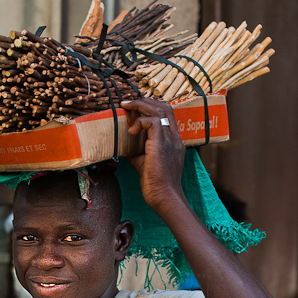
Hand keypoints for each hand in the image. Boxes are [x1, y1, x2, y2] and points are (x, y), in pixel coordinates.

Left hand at [121, 98, 185, 215]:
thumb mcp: (143, 163)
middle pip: (164, 107)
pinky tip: (131, 131)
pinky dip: (140, 122)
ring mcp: (170, 139)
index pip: (167, 115)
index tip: (135, 109)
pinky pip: (152, 121)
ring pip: (159, 109)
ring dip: (140, 106)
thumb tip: (122, 146)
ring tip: (126, 108)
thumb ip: (136, 152)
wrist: (164, 196)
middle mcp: (174, 137)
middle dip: (145, 101)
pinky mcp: (162, 144)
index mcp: (173, 141)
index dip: (151, 107)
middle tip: (128, 103)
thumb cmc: (155, 185)